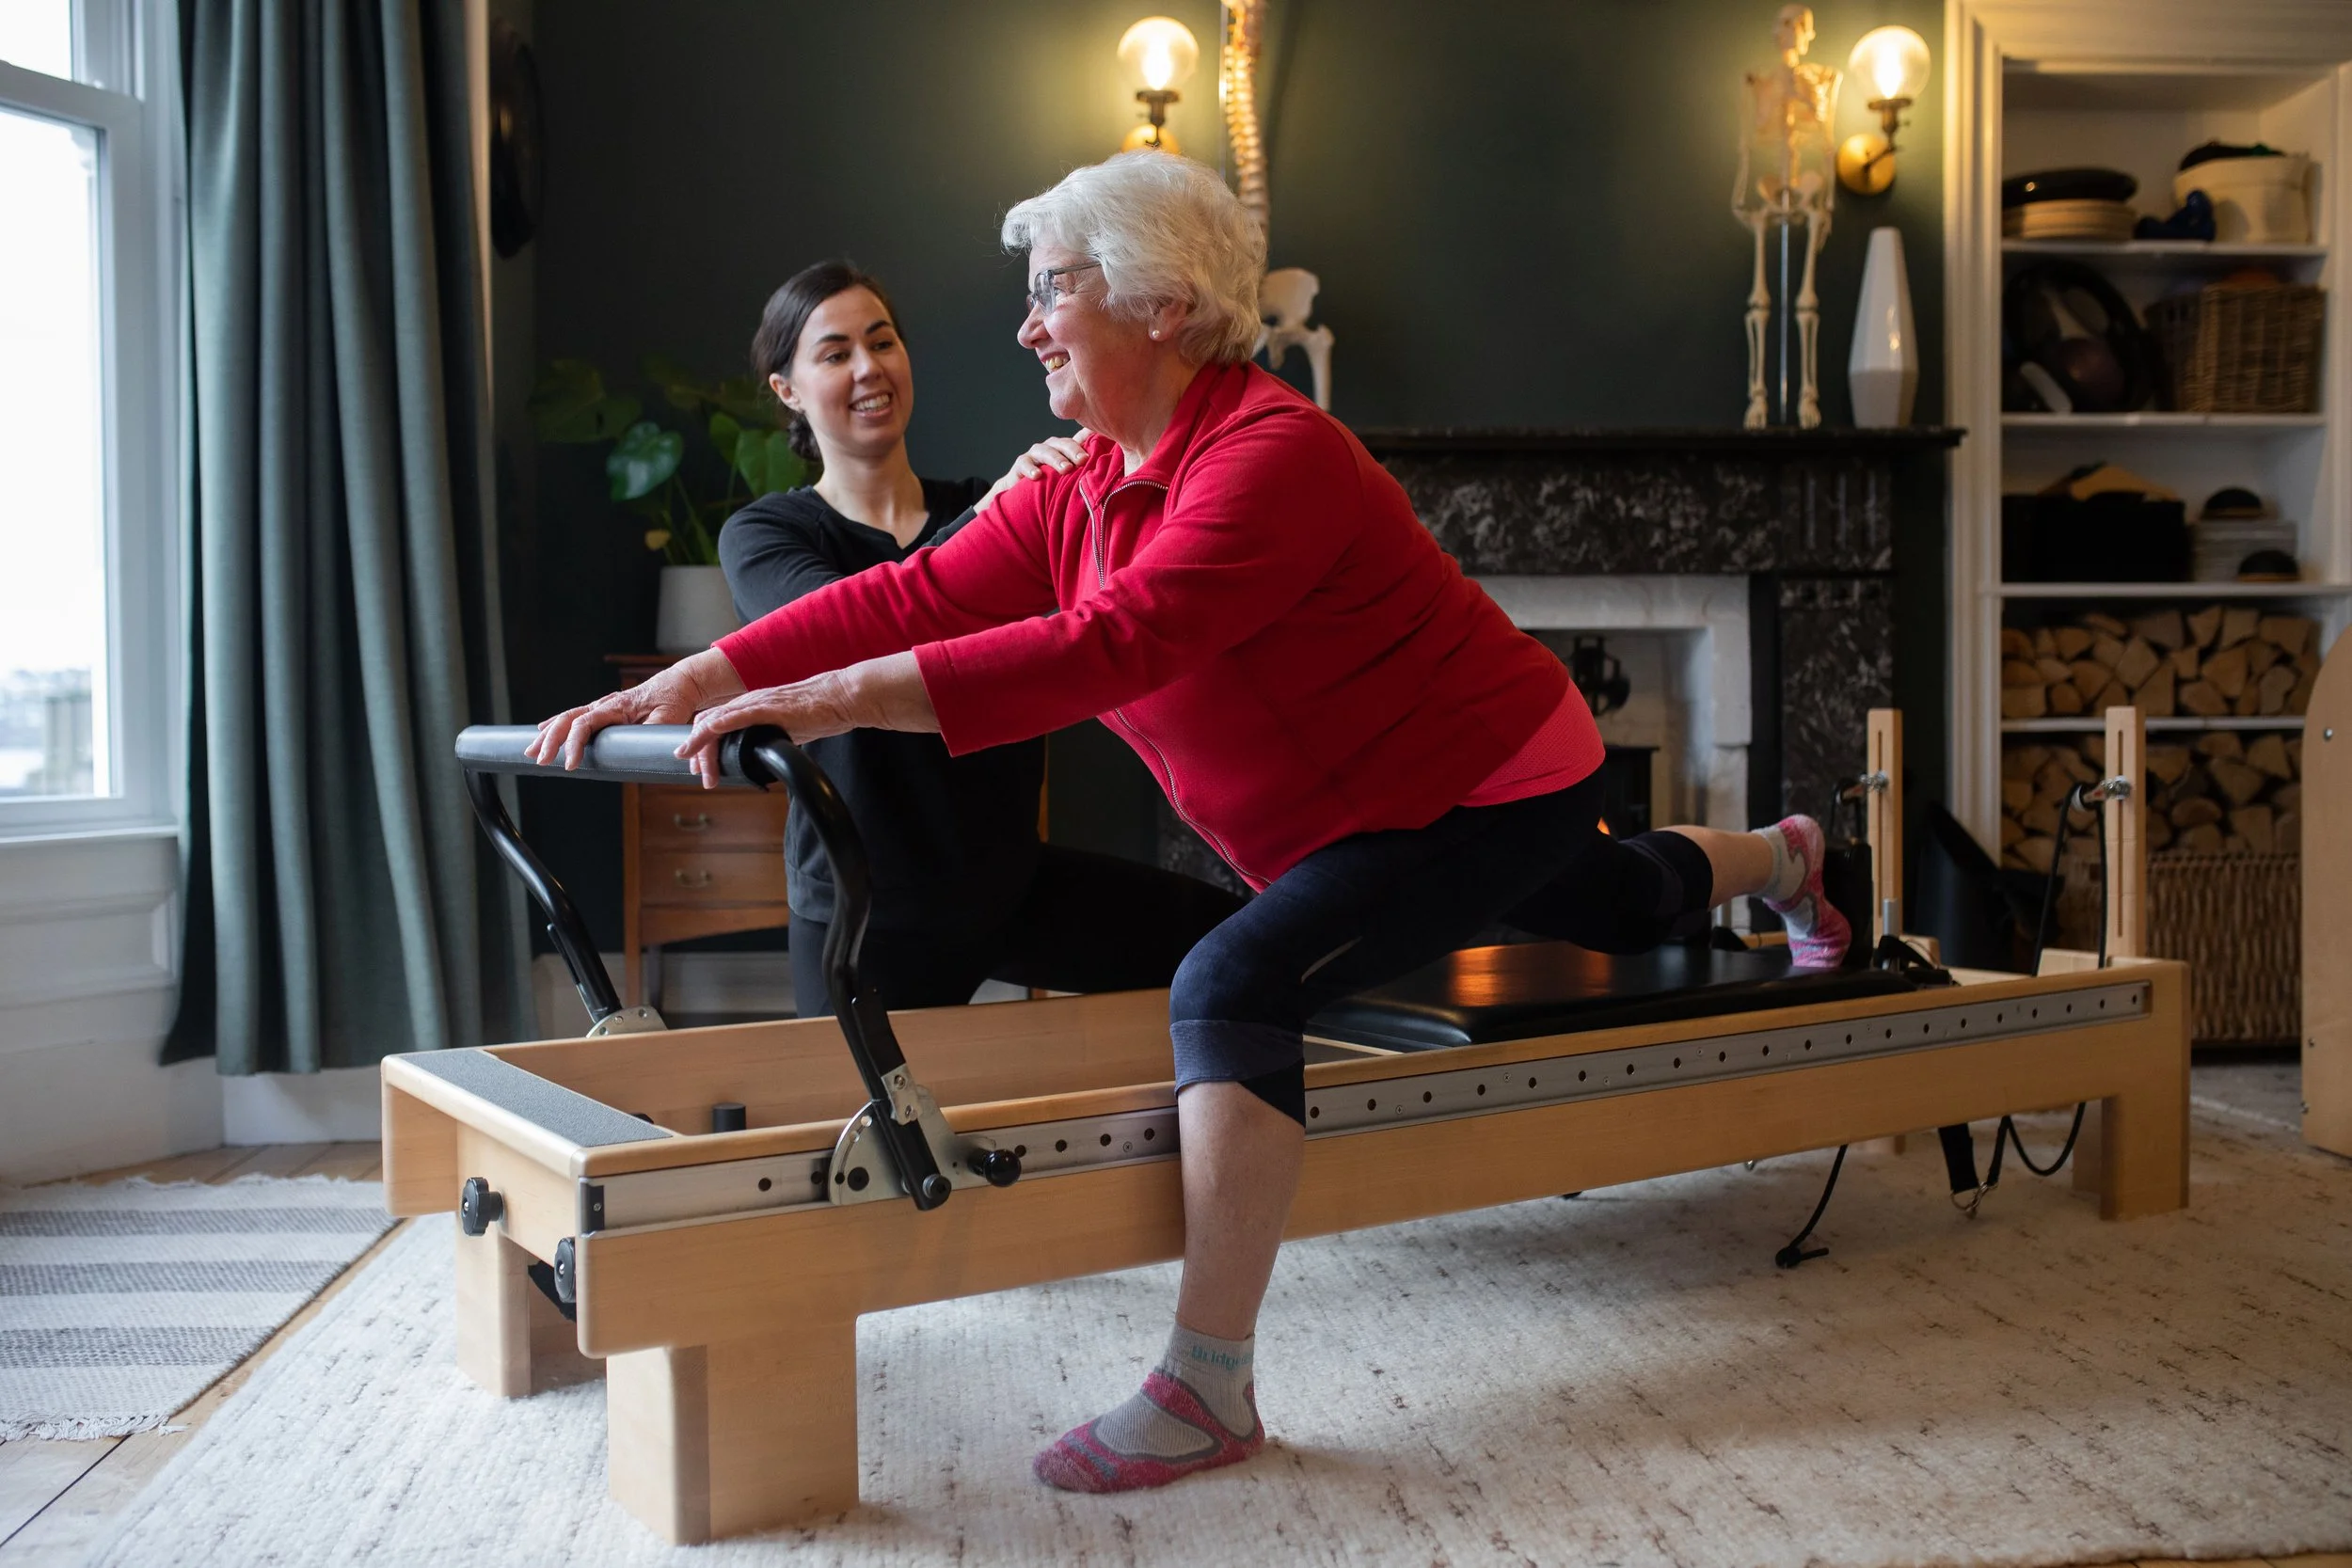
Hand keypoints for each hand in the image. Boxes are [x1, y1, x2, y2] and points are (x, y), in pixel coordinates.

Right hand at [526, 648, 745, 773]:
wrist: (680, 685)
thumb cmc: (675, 701)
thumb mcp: (668, 718)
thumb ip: (652, 733)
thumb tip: (641, 750)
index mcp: (617, 706)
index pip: (585, 724)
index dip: (573, 744)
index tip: (569, 765)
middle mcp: (605, 704)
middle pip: (568, 719)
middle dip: (550, 740)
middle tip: (539, 760)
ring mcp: (602, 706)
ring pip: (567, 718)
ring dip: (548, 735)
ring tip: (531, 752)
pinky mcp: (604, 711)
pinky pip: (574, 718)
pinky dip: (556, 726)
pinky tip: (542, 734)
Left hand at [671, 671, 860, 786]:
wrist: (840, 698)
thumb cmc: (818, 713)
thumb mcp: (784, 730)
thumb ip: (766, 739)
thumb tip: (757, 758)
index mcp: (748, 707)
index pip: (713, 724)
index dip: (700, 746)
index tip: (699, 767)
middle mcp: (747, 702)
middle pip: (708, 724)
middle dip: (697, 752)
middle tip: (698, 774)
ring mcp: (757, 703)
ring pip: (718, 721)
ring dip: (704, 746)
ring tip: (700, 769)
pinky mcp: (771, 707)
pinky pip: (741, 714)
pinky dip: (722, 723)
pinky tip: (711, 730)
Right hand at [976, 428, 1091, 513]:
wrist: (1024, 503)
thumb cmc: (1053, 491)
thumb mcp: (1073, 483)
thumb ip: (1089, 476)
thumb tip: (1117, 476)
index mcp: (1066, 451)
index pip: (1078, 440)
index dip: (1089, 437)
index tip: (1100, 435)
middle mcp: (1051, 449)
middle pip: (1063, 443)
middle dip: (1074, 450)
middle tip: (1084, 460)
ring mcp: (1035, 456)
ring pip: (1045, 451)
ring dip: (1056, 459)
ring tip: (1065, 469)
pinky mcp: (1019, 466)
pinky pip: (1024, 463)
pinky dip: (1030, 468)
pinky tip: (1037, 475)